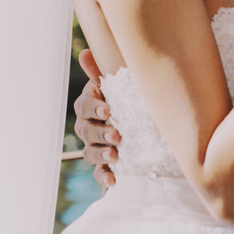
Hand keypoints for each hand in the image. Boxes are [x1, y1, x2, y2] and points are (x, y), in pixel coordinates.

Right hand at [72, 49, 119, 188]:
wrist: (149, 134)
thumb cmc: (129, 101)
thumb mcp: (121, 87)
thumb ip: (102, 72)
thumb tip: (84, 52)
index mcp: (92, 106)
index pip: (83, 106)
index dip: (93, 108)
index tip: (108, 109)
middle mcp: (89, 128)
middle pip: (86, 131)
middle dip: (101, 133)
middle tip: (118, 135)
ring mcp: (97, 148)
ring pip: (90, 153)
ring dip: (101, 154)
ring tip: (116, 156)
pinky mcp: (106, 168)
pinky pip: (100, 174)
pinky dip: (105, 178)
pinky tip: (114, 182)